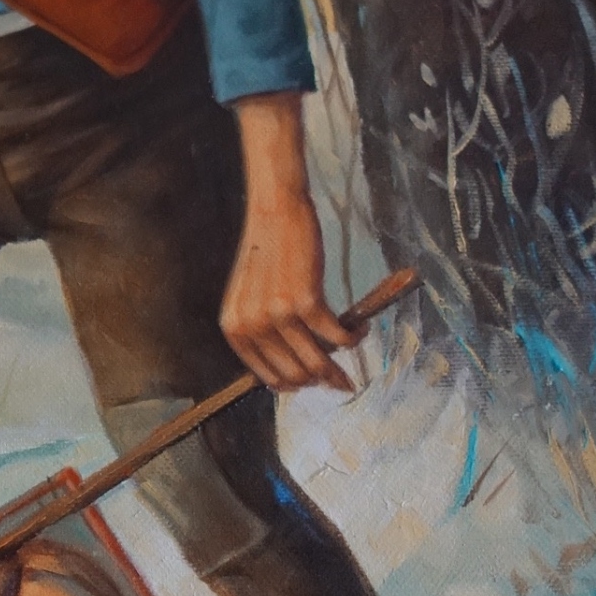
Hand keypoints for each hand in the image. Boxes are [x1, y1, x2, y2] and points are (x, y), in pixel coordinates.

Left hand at [223, 93, 360, 392]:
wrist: (274, 211)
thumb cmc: (267, 252)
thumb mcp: (251, 296)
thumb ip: (262, 331)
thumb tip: (296, 368)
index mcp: (234, 329)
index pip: (268, 378)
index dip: (296, 384)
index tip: (316, 382)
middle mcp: (252, 327)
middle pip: (296, 375)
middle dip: (323, 379)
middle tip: (343, 374)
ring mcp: (277, 316)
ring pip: (317, 363)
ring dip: (342, 364)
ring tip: (354, 348)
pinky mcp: (305, 302)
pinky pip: (337, 336)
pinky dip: (354, 337)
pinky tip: (361, 328)